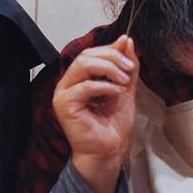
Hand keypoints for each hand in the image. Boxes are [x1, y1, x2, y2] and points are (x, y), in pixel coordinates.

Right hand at [53, 35, 138, 192]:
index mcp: (78, 79)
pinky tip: (116, 94)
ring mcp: (63, 94)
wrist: (110, 152)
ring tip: (124, 81)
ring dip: (108, 69)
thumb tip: (126, 40)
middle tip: (129, 68)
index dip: (110, 50)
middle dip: (111, 58)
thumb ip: (124, 66)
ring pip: (82, 66)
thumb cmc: (113, 125)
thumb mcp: (124, 89)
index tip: (130, 56)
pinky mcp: (64, 105)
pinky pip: (84, 87)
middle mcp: (67, 83)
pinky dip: (104, 86)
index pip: (90, 53)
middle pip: (85, 56)